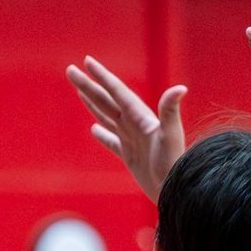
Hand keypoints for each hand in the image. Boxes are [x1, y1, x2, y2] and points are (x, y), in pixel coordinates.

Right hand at [66, 56, 187, 202]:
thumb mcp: (170, 136)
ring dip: (92, 103)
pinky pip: (112, 142)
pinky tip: (94, 129)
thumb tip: (181, 88)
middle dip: (88, 85)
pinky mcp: (130, 157)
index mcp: (139, 116)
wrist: (176, 190)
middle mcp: (134, 124)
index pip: (117, 91)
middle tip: (70, 70)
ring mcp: (131, 140)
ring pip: (107, 116)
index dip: (101, 76)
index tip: (87, 61)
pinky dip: (102, 134)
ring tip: (79, 90)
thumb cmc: (174, 164)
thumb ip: (170, 111)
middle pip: (106, 100)